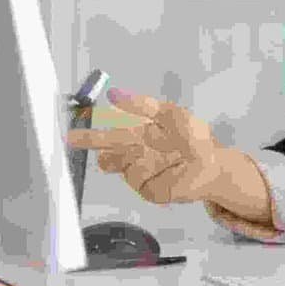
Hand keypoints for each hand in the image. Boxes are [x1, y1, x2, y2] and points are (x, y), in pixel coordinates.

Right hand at [64, 91, 229, 207]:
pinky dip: (153, 170)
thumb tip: (113, 94)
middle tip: (71, 139)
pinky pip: (140, 179)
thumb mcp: (170, 114)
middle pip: (107, 155)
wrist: (214, 163)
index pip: (108, 137)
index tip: (70, 134)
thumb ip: (141, 105)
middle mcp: (135, 158)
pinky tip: (169, 167)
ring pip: (125, 165)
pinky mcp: (149, 191)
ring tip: (166, 153)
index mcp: (137, 138)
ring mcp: (141, 176)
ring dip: (141, 155)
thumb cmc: (193, 137)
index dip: (90, 136)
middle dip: (91, 144)